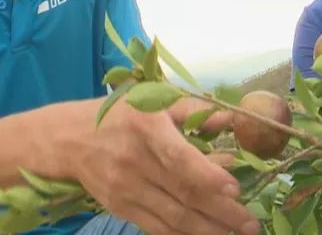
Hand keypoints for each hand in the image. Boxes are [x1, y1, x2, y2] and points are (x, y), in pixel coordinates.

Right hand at [74, 97, 258, 234]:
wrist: (69, 139)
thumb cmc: (122, 115)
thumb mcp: (154, 100)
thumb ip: (193, 111)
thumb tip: (231, 119)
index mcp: (146, 127)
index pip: (178, 156)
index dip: (207, 175)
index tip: (235, 188)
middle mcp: (135, 161)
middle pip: (183, 193)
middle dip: (222, 212)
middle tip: (252, 224)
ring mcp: (126, 188)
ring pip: (174, 217)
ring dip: (209, 230)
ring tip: (237, 234)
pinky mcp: (121, 208)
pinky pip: (158, 228)